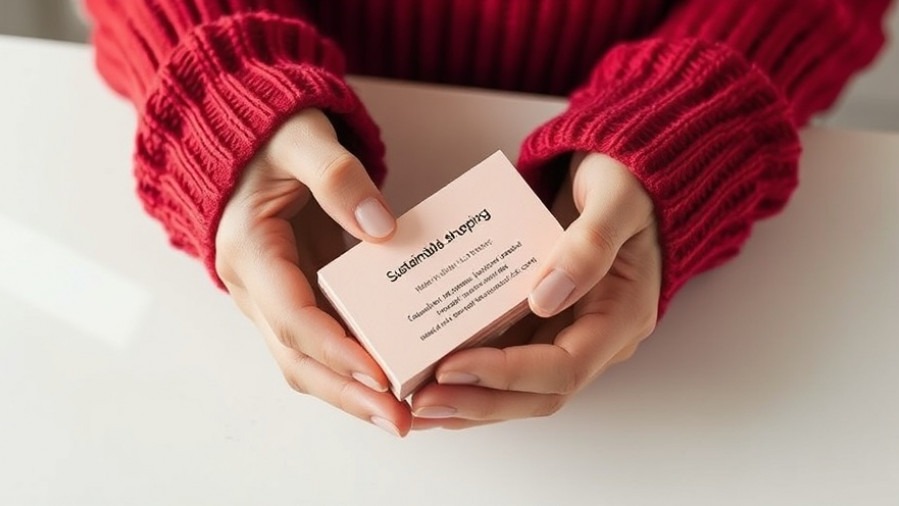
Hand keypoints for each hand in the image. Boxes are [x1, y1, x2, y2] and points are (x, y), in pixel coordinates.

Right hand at [216, 109, 410, 436]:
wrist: (250, 143)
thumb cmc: (275, 136)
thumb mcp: (304, 139)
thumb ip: (339, 177)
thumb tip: (382, 229)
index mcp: (249, 250)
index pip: (291, 316)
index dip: (335, 350)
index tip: (380, 376)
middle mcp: (254, 288)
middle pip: (297, 359)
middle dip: (348, 395)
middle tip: (400, 422)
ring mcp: (273, 300)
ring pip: (307, 364)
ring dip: (352, 395)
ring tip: (407, 417)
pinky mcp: (296, 301)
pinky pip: (323, 347)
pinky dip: (355, 372)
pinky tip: (397, 384)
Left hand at [411, 152, 661, 428]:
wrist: (625, 176)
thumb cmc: (626, 183)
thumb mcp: (616, 200)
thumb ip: (589, 247)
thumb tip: (544, 298)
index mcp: (622, 316)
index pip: (563, 368)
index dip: (506, 374)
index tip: (451, 366)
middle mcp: (598, 339)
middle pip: (537, 394)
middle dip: (477, 402)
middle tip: (419, 401)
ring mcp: (570, 335)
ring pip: (518, 390)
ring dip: (467, 401)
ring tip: (413, 404)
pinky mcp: (545, 326)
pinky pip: (507, 362)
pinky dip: (471, 377)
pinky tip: (429, 380)